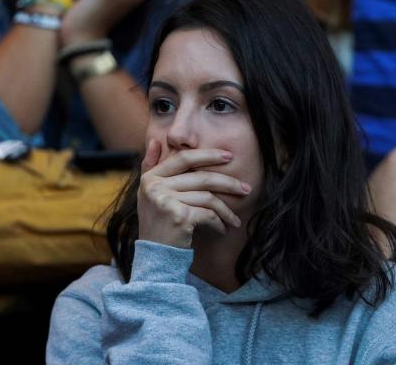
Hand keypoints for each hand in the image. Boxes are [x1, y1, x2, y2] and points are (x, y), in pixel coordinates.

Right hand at [136, 140, 250, 247]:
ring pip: (208, 197)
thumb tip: (154, 139)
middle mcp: (155, 186)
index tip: (229, 156)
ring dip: (226, 210)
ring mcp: (165, 200)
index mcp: (151, 177)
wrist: (154, 256)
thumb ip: (150, 165)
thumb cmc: (157, 222)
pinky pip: (208, 214)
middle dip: (228, 183)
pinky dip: (218, 222)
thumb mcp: (148, 193)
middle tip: (246, 188)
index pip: (183, 159)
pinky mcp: (178, 216)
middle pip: (201, 178)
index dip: (207, 155)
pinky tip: (223, 229)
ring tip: (235, 219)